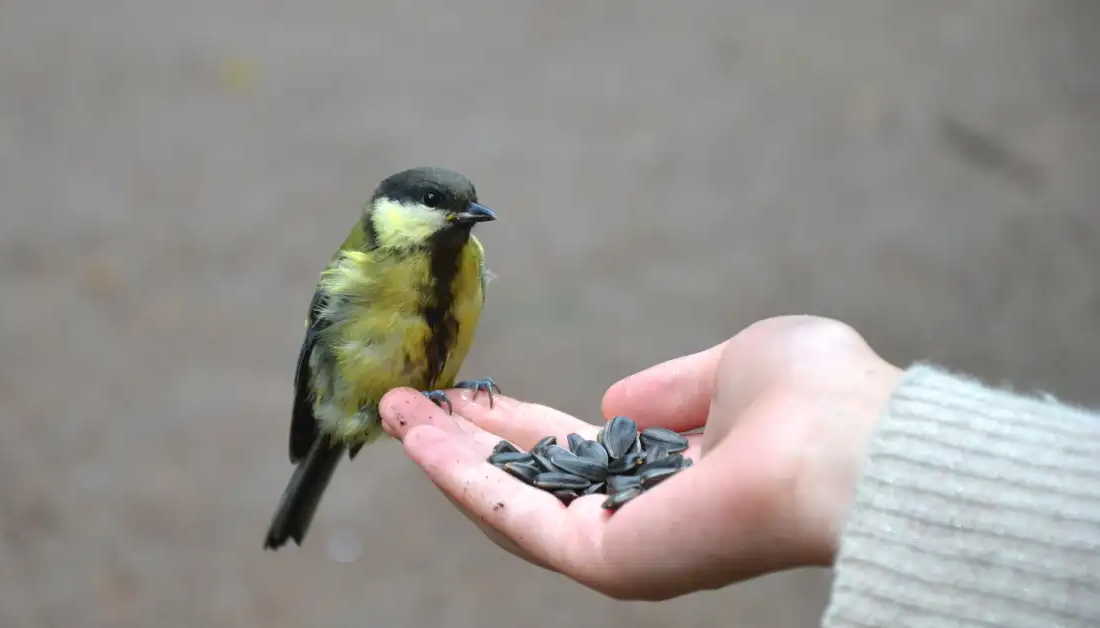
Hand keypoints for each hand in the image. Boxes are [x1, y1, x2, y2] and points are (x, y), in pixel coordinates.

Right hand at [379, 316, 902, 599]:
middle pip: (528, 479)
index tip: (462, 393)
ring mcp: (621, 545)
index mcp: (672, 474)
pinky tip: (418, 439)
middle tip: (402, 402)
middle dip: (463, 441)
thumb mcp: (731, 366)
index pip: (571, 449)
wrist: (854, 445)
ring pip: (509, 504)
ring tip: (391, 413)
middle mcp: (640, 516)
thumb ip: (668, 387)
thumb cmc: (815, 397)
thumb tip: (611, 399)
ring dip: (446, 459)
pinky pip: (516, 518)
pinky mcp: (606, 561)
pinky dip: (461, 478)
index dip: (512, 421)